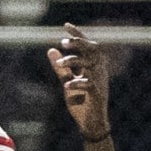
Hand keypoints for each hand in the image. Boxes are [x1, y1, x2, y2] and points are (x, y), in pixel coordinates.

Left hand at [48, 24, 112, 140]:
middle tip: (64, 42)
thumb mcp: (67, 81)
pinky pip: (89, 84)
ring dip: (75, 61)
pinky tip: (67, 85)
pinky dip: (77, 83)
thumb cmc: (81, 103)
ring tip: (61, 62)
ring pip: (91, 65)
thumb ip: (61, 68)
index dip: (78, 35)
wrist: (91, 124)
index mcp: (93, 67)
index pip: (87, 46)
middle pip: (93, 51)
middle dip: (80, 44)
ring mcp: (100, 83)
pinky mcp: (97, 96)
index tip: (66, 25)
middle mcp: (99, 72)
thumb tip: (51, 49)